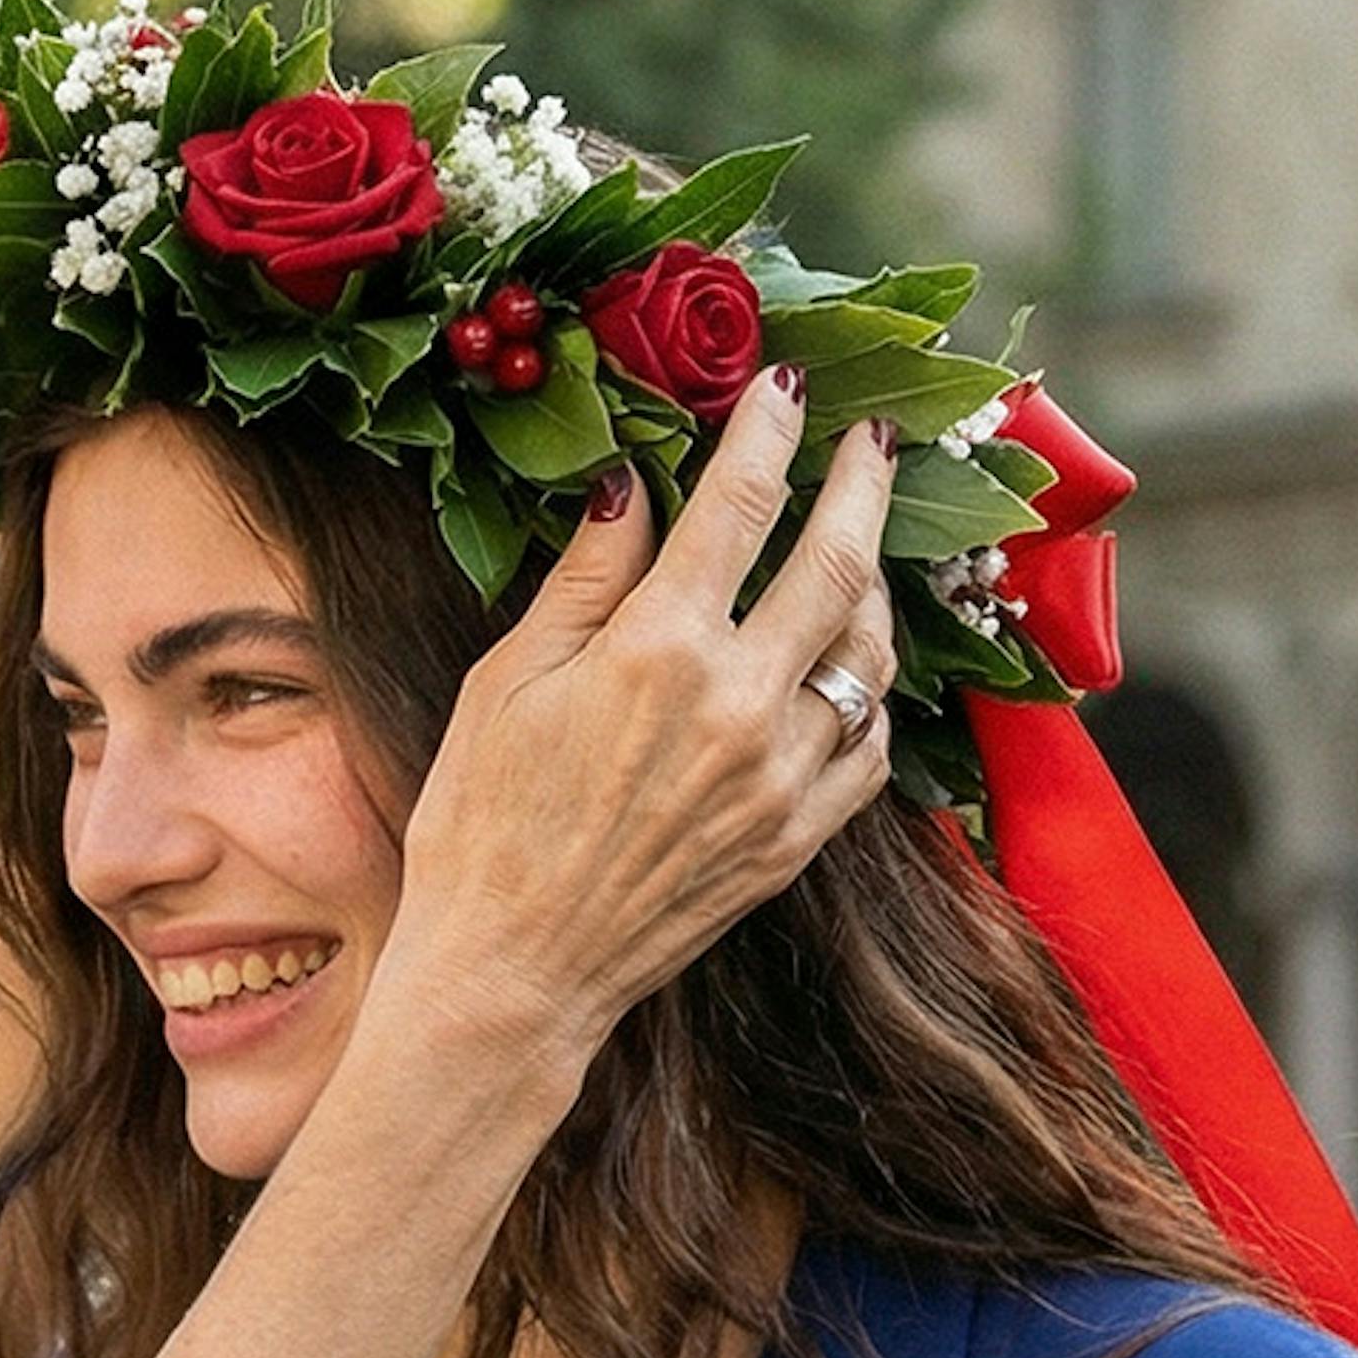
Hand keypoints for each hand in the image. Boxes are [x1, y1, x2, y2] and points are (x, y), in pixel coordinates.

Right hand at [358, 373, 900, 1134]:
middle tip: (871, 438)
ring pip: (870, 656)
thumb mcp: (508, 682)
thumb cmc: (480, 828)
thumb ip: (586, 577)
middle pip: (837, 561)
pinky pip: (868, 751)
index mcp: (659, 652)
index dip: (768, 428)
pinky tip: (848, 671)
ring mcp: (780, 780)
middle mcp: (739, 707)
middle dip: (860, 482)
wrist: (511, 975)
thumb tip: (633, 483)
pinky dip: (869, 698)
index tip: (785, 381)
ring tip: (861, 553)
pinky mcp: (794, 843)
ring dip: (877, 588)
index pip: (740, 502)